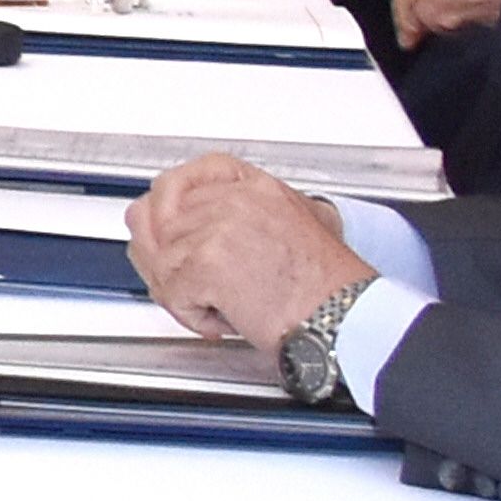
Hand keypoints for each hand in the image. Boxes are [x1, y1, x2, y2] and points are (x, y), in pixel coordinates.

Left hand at [126, 156, 376, 352]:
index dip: (164, 208)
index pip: (182, 179)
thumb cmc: (328, 284)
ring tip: (215, 307)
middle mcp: (230, 200)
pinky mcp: (205, 263)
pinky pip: (171, 292)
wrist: (343, 315)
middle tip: (182, 283)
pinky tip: (223, 321)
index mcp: (251, 186)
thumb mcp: (300, 221)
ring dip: (180, 293)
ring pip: (160, 260)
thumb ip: (252, 212)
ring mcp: (215, 228)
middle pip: (157, 219)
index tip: (163, 228)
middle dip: (163, 258)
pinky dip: (192, 316)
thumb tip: (210, 221)